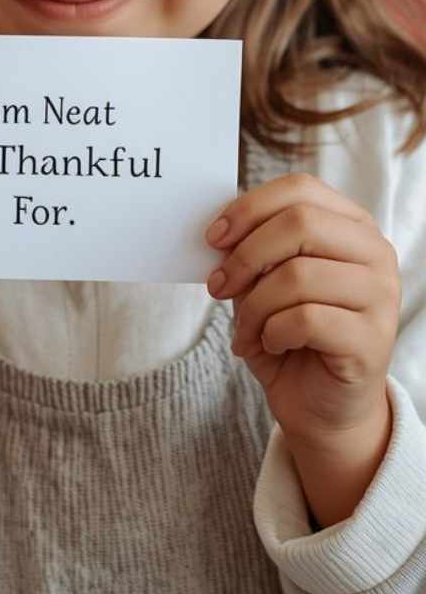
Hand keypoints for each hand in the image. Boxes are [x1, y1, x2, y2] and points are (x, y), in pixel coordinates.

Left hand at [206, 174, 398, 442]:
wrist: (319, 404)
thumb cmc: (290, 332)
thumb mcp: (265, 280)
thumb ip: (253, 247)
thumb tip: (220, 230)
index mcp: (351, 225)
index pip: (301, 189)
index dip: (250, 207)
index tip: (213, 237)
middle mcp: (375, 252)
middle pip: (300, 223)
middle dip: (245, 255)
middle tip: (218, 285)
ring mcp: (380, 295)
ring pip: (298, 275)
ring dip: (254, 305)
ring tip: (245, 328)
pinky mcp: (373, 339)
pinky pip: (305, 319)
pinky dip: (271, 332)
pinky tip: (270, 344)